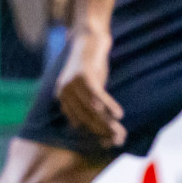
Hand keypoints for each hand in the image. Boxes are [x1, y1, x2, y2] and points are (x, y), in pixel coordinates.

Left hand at [55, 28, 125, 147]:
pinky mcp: (83, 76)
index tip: (106, 142)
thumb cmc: (90, 66)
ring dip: (107, 121)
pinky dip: (109, 105)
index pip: (77, 121)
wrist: (88, 40)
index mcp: (62, 97)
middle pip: (84, 117)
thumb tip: (101, 123)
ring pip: (91, 109)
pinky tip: (118, 114)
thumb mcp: (88, 87)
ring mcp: (71, 84)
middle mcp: (63, 92)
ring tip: (120, 131)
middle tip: (117, 140)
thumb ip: (90, 104)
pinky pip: (97, 96)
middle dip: (101, 130)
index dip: (92, 133)